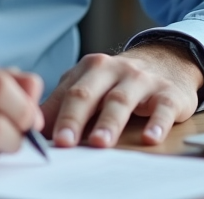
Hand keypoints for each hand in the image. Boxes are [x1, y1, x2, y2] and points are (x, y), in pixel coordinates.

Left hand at [40, 44, 202, 147]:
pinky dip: (157, 123)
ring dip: (109, 123)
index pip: (67, 92)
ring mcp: (142, 80)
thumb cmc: (120, 80)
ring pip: (121, 100)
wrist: (168, 60)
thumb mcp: (91, 83)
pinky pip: (163, 108)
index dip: (53, 115)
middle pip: (89, 93)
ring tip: (99, 143)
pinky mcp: (168, 94)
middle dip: (74, 118)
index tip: (41, 136)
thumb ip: (63, 101)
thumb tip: (34, 126)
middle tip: (63, 141)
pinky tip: (150, 138)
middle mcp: (114, 69)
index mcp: (90, 67)